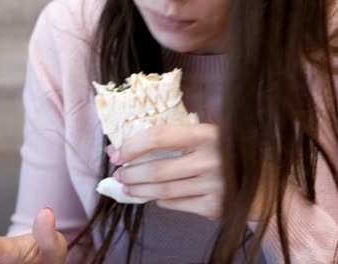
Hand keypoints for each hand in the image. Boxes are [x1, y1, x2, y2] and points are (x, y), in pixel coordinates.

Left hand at [107, 124, 223, 219]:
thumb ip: (173, 140)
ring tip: (128, 188)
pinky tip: (156, 197)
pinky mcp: (216, 207)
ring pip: (163, 191)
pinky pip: (176, 204)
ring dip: (139, 190)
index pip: (159, 136)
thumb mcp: (208, 137)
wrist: (267, 186)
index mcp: (208, 134)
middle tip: (118, 176)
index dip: (132, 146)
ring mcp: (215, 185)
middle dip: (130, 174)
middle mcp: (213, 159)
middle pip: (156, 169)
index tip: (116, 154)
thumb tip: (123, 148)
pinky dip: (161, 201)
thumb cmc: (228, 154)